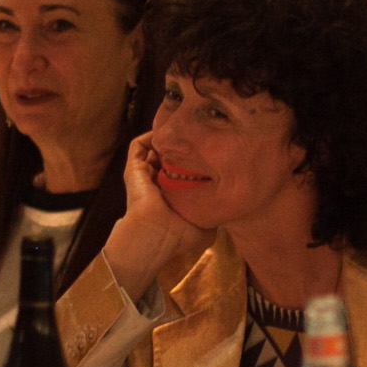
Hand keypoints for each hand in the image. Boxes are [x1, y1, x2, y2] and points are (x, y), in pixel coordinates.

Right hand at [100, 131, 206, 299]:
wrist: (154, 238)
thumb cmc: (178, 238)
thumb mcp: (205, 230)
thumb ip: (216, 216)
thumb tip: (231, 210)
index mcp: (172, 196)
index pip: (182, 172)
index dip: (196, 161)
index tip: (212, 153)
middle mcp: (157, 183)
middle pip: (168, 157)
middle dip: (182, 145)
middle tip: (200, 136)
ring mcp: (144, 175)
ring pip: (153, 148)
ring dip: (166, 137)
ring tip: (184, 128)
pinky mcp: (134, 168)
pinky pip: (139, 145)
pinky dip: (151, 136)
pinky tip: (169, 132)